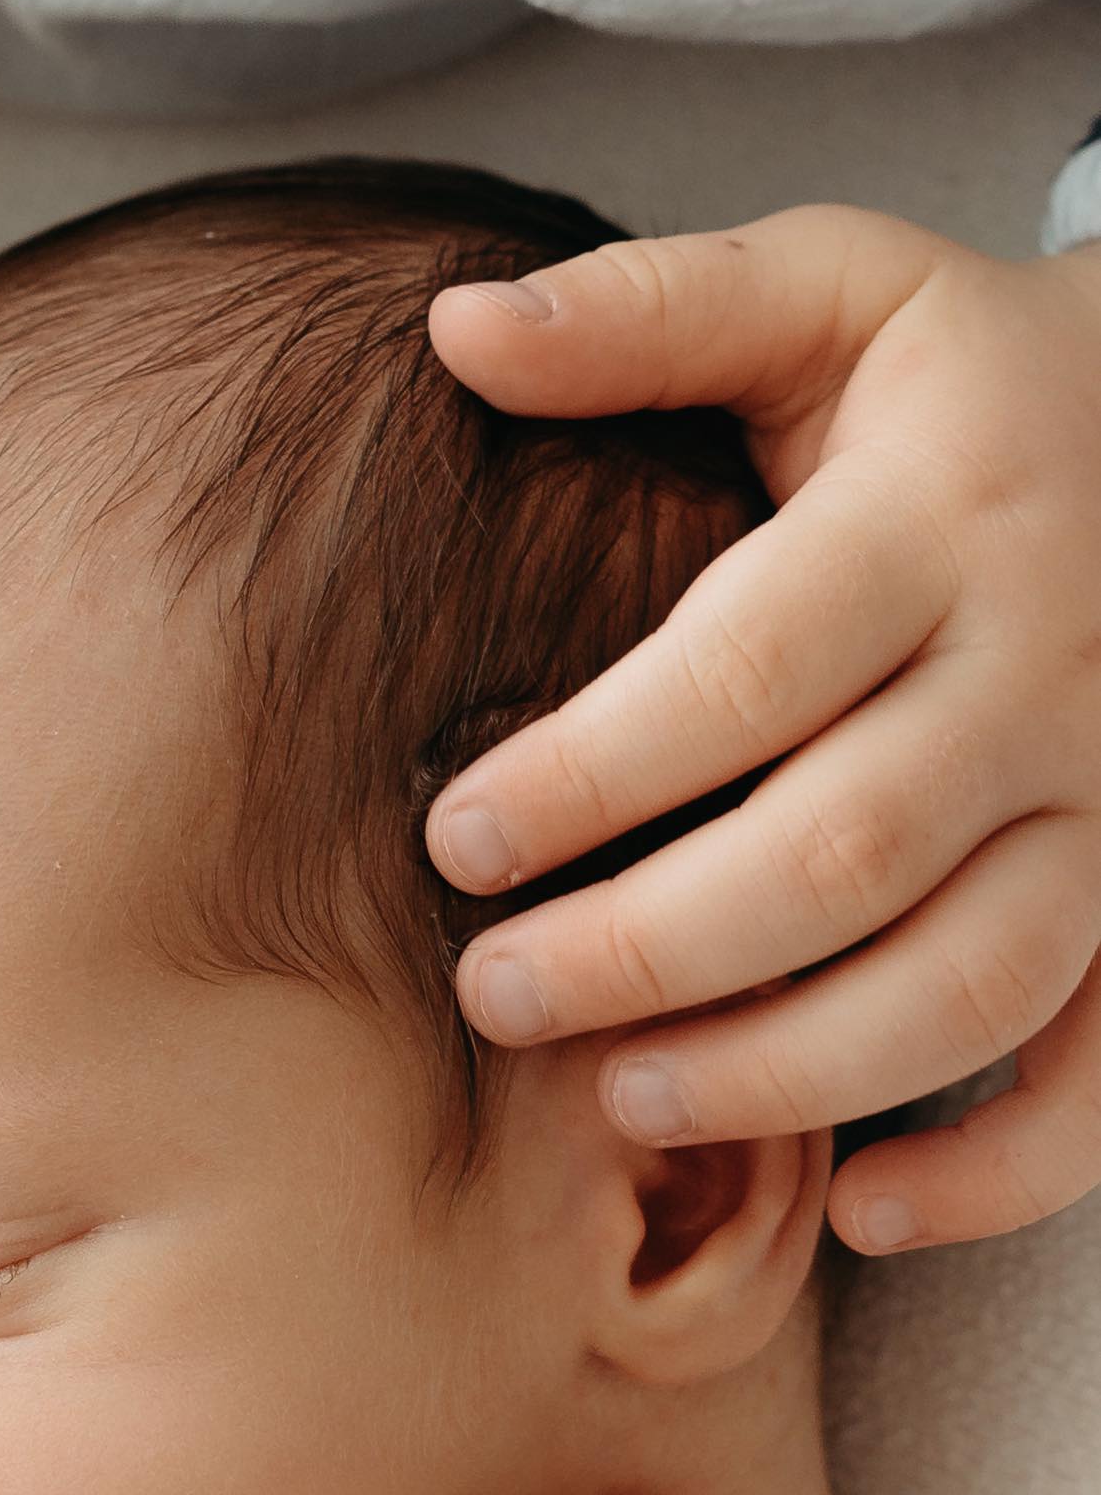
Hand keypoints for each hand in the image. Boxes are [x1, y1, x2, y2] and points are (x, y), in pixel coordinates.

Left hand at [429, 212, 1100, 1250]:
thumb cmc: (958, 365)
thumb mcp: (829, 282)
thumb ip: (648, 308)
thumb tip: (454, 326)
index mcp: (943, 515)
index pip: (753, 666)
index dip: (596, 768)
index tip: (453, 834)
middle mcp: (1046, 673)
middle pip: (846, 851)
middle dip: (651, 948)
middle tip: (492, 993)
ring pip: (972, 981)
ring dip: (792, 1069)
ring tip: (622, 1099)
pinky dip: (1000, 1170)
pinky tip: (861, 1212)